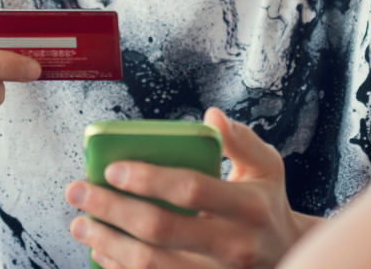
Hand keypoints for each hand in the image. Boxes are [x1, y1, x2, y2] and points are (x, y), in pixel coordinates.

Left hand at [65, 108, 322, 268]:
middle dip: (111, 209)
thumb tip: (211, 117)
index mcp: (249, 207)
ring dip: (108, 244)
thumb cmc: (266, 206)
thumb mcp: (268, 168)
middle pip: (161, 229)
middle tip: (78, 192)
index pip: (191, 189)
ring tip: (80, 224)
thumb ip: (242, 141)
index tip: (112, 168)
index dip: (148, 178)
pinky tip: (101, 251)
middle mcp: (235, 247)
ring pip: (152, 265)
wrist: (292, 259)